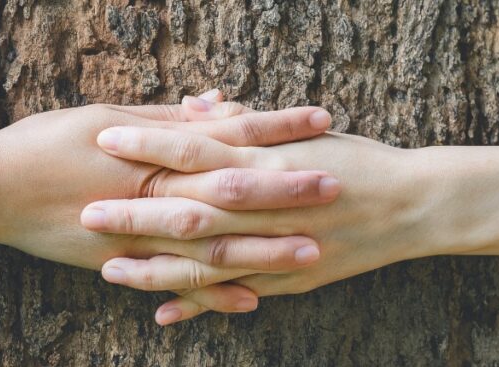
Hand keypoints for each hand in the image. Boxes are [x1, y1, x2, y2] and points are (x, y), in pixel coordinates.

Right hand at [0, 98, 339, 310]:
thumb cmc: (44, 143)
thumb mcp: (106, 116)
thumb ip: (166, 117)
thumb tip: (218, 105)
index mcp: (151, 149)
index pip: (228, 134)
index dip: (276, 128)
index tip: (321, 121)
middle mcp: (151, 193)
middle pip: (232, 191)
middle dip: (286, 189)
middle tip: (336, 187)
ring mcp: (138, 234)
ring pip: (212, 245)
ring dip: (264, 249)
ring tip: (312, 251)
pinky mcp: (122, 265)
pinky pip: (177, 284)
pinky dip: (214, 295)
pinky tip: (252, 302)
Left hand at [90, 128, 440, 323]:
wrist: (412, 204)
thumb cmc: (352, 158)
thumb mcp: (300, 132)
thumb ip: (243, 123)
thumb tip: (194, 104)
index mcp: (266, 162)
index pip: (195, 149)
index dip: (148, 145)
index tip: (104, 138)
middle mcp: (266, 207)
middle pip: (188, 210)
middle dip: (135, 213)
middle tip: (86, 212)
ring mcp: (276, 249)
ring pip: (205, 262)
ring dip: (154, 267)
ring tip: (108, 270)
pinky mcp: (287, 281)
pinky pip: (234, 295)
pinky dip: (199, 306)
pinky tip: (162, 314)